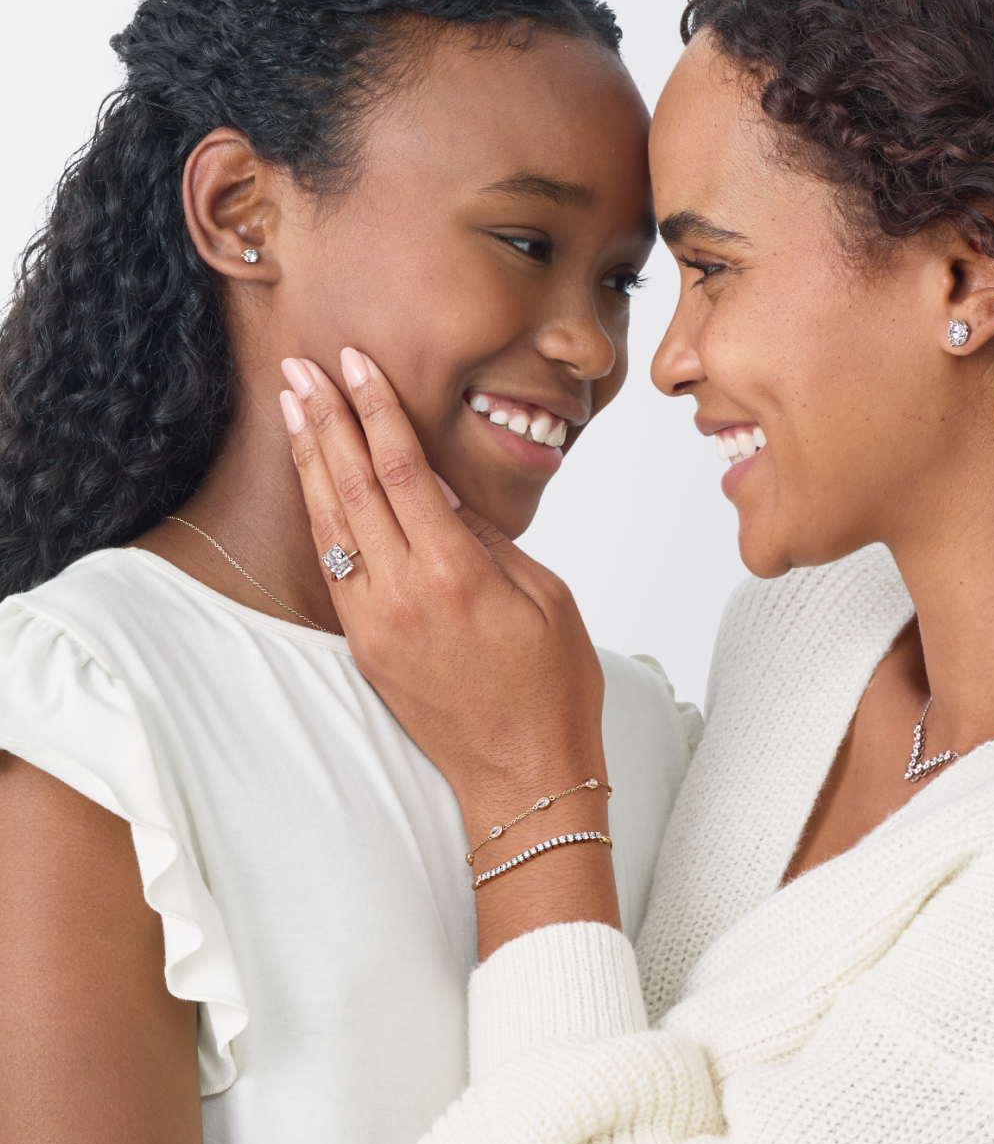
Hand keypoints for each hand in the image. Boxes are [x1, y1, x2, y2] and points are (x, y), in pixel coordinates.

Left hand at [277, 349, 606, 833]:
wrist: (524, 777)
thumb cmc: (553, 685)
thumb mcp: (545, 595)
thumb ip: (486, 538)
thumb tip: (437, 490)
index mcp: (456, 574)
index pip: (403, 470)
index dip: (376, 411)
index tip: (357, 366)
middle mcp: (402, 594)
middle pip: (353, 486)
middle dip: (325, 420)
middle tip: (301, 368)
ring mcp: (375, 624)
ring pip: (330, 524)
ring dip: (309, 460)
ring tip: (290, 408)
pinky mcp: (365, 649)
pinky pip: (333, 567)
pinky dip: (321, 516)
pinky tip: (314, 483)